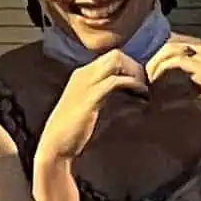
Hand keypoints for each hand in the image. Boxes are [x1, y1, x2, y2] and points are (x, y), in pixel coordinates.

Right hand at [38, 49, 154, 161]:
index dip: (130, 67)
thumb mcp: (91, 107)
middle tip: (146, 85)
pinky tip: (141, 96)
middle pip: (116, 55)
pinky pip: (115, 81)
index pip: (111, 57)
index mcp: (82, 75)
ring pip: (116, 61)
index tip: (141, 83)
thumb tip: (132, 97)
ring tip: (144, 89)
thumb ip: (106, 97)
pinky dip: (132, 84)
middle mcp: (83, 74)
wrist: (55, 145)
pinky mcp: (90, 97)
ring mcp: (86, 83)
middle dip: (135, 67)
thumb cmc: (74, 131)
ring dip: (135, 72)